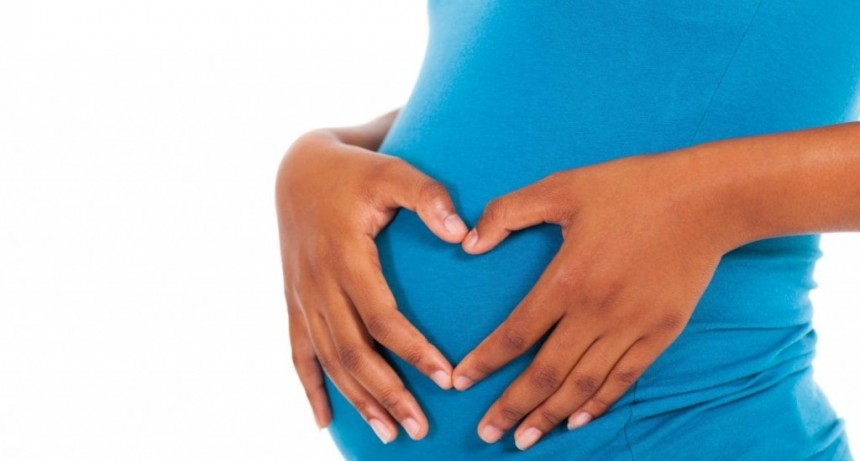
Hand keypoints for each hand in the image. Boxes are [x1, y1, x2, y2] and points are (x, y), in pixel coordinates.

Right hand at [276, 129, 468, 442]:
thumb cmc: (355, 170)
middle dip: (387, 393)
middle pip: (352, 352)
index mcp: (344, 256)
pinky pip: (297, 354)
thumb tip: (463, 234)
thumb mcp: (391, 169)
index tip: (447, 378)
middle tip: (420, 428)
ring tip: (389, 433)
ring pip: (327, 361)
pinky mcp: (294, 302)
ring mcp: (301, 296)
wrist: (297, 169)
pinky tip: (325, 422)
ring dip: (357, 400)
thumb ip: (427, 196)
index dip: (413, 351)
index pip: (381, 317)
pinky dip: (310, 390)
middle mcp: (318, 283)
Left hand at [451, 150, 735, 449]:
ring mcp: (631, 326)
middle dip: (511, 407)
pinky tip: (578, 419)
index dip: (485, 363)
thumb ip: (508, 213)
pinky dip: (598, 403)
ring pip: (582, 384)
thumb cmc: (630, 187)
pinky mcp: (661, 332)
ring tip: (524, 439)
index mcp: (567, 279)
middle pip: (545, 373)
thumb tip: (469, 243)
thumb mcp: (561, 187)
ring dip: (550, 415)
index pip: (516, 334)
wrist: (704, 198)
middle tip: (487, 433)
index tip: (460, 383)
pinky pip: (624, 378)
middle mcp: (596, 312)